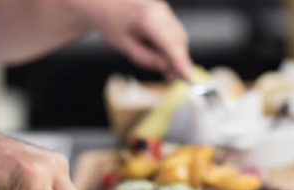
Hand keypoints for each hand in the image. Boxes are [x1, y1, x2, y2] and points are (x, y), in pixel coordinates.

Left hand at [75, 0, 192, 78]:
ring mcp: (164, 9)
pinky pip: (174, 32)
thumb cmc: (111, 23)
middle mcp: (160, 10)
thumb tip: (168, 69)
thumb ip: (147, 59)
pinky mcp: (164, 12)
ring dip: (175, 53)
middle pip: (178, 40)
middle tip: (170, 78)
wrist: (104, 3)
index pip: (169, 43)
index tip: (189, 77)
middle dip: (178, 60)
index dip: (181, 61)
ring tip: (162, 67)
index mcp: (147, 17)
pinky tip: (159, 53)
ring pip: (179, 37)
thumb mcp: (125, 46)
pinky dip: (171, 46)